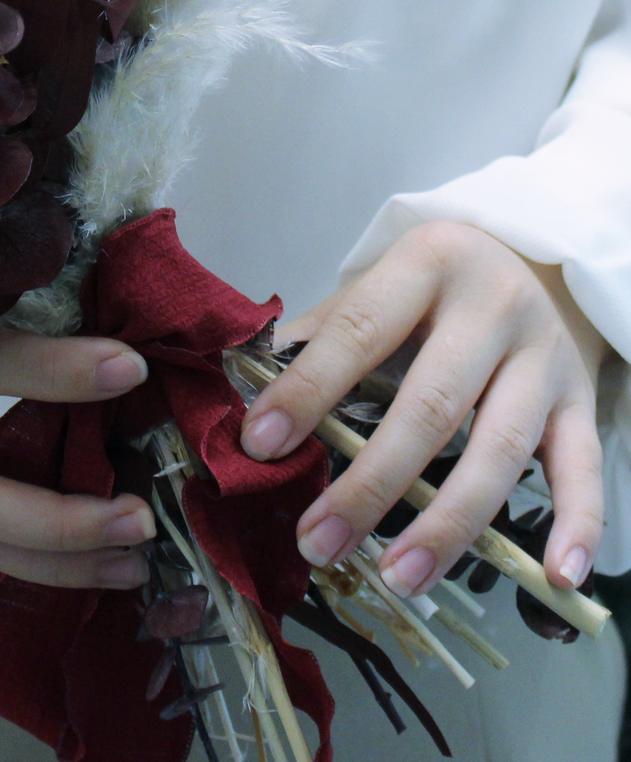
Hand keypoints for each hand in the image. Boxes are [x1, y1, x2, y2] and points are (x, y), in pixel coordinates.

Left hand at [240, 221, 606, 598]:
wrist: (538, 260)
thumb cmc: (435, 286)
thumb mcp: (378, 285)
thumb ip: (321, 332)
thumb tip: (250, 391)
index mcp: (426, 264)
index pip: (358, 332)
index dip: (308, 390)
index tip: (261, 444)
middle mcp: (493, 307)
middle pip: (431, 406)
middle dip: (371, 483)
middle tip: (320, 542)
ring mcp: (545, 358)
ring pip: (501, 450)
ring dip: (448, 523)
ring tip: (399, 576)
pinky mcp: (584, 401)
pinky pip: (585, 468)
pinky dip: (578, 524)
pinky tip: (552, 575)